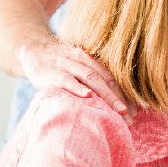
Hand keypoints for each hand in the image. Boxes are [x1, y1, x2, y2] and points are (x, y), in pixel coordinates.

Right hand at [17, 40, 132, 119]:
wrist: (31, 49)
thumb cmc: (59, 65)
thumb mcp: (77, 67)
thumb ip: (92, 80)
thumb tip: (114, 103)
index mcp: (91, 59)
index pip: (112, 78)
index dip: (125, 94)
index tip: (136, 111)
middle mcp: (82, 59)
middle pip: (105, 79)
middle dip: (120, 98)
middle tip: (132, 117)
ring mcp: (66, 64)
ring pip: (90, 78)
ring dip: (106, 95)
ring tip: (119, 110)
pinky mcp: (50, 71)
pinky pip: (65, 79)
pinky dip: (77, 87)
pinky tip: (87, 96)